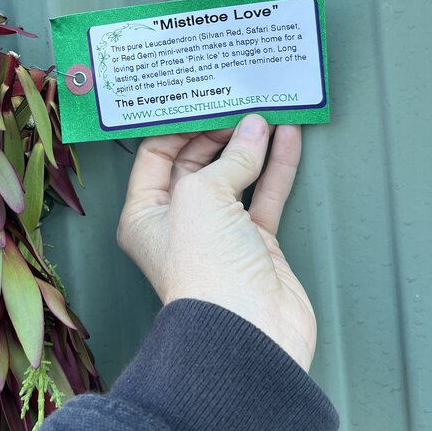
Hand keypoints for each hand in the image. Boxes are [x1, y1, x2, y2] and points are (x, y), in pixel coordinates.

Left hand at [116, 114, 315, 370]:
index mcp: (144, 214)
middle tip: (238, 102)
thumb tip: (252, 130)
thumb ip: (229, 159)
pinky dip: (276, 166)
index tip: (201, 99)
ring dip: (251, 145)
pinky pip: (266, 195)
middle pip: (195, 163)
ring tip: (266, 112)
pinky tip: (287, 139)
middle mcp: (178, 223)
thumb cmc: (205, 271)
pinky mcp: (256, 244)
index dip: (177, 126)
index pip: (155, 155)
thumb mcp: (202, 196)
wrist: (248, 332)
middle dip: (217, 132)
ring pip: (235, 177)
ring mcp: (219, 234)